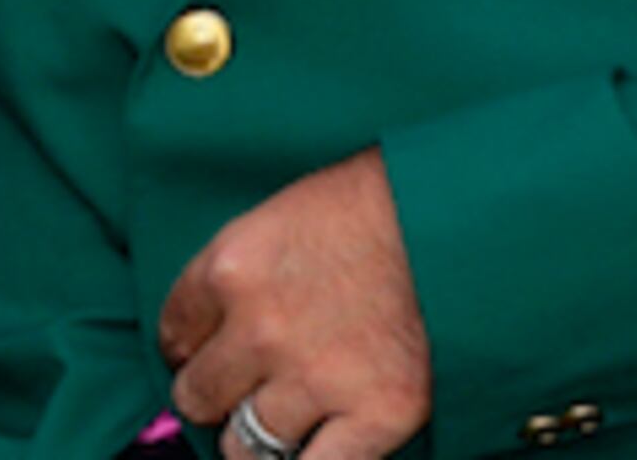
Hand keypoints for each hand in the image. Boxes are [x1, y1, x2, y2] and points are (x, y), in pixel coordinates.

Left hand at [160, 151, 431, 459]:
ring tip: (273, 426)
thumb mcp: (281, 217)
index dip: (188, 349)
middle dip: (214, 397)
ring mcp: (317, 378)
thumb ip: (241, 274)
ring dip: (254, 440)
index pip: (173, 334)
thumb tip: (214, 322)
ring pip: (246, 447)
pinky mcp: (377, 414)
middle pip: (199, 396)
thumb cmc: (378, 202)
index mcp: (230, 270)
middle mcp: (260, 330)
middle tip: (237, 391)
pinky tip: (312, 448)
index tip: (202, 353)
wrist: (462, 214)